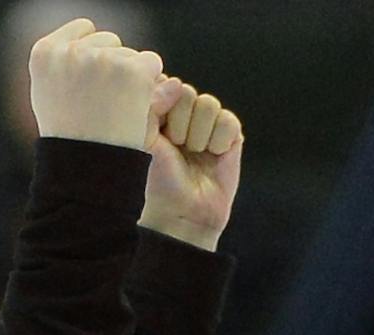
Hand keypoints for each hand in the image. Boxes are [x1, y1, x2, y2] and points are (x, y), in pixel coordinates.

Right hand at [28, 18, 162, 150]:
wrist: (86, 171)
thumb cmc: (70, 142)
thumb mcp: (52, 98)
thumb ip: (66, 64)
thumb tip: (91, 26)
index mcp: (44, 53)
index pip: (82, 30)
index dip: (92, 58)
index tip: (89, 88)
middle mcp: (70, 52)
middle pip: (108, 40)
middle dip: (110, 67)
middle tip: (101, 107)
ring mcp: (100, 59)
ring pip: (130, 53)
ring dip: (129, 77)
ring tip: (113, 112)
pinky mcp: (130, 70)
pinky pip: (151, 63)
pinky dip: (149, 84)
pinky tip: (132, 108)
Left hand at [140, 78, 242, 250]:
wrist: (182, 211)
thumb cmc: (157, 179)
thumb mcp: (143, 140)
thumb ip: (150, 105)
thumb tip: (175, 83)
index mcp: (160, 111)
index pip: (165, 84)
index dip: (162, 106)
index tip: (158, 132)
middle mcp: (184, 113)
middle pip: (186, 92)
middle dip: (179, 123)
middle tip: (176, 147)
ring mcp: (208, 122)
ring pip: (208, 104)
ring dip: (198, 134)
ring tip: (193, 154)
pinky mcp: (230, 135)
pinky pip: (228, 120)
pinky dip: (218, 141)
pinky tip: (213, 156)